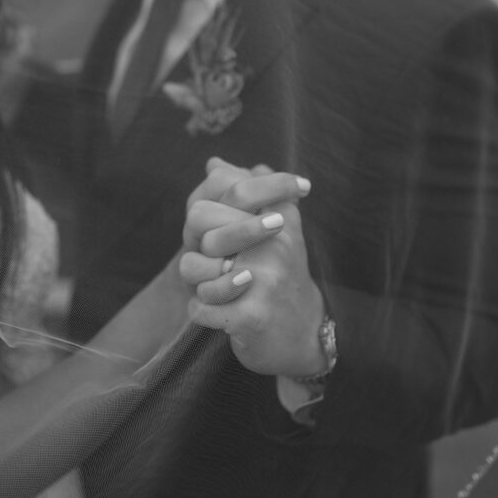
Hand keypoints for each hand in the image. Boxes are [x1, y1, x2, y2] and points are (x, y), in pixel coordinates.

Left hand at [180, 167, 325, 377]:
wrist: (305, 334)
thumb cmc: (281, 276)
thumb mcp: (274, 229)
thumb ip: (248, 192)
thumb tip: (214, 162)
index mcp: (280, 216)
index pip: (230, 185)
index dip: (212, 206)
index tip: (226, 227)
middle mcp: (276, 243)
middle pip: (198, 218)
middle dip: (199, 246)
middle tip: (219, 263)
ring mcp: (265, 279)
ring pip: (192, 266)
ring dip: (199, 283)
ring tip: (219, 291)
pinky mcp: (251, 316)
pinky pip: (197, 307)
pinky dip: (202, 312)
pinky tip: (220, 313)